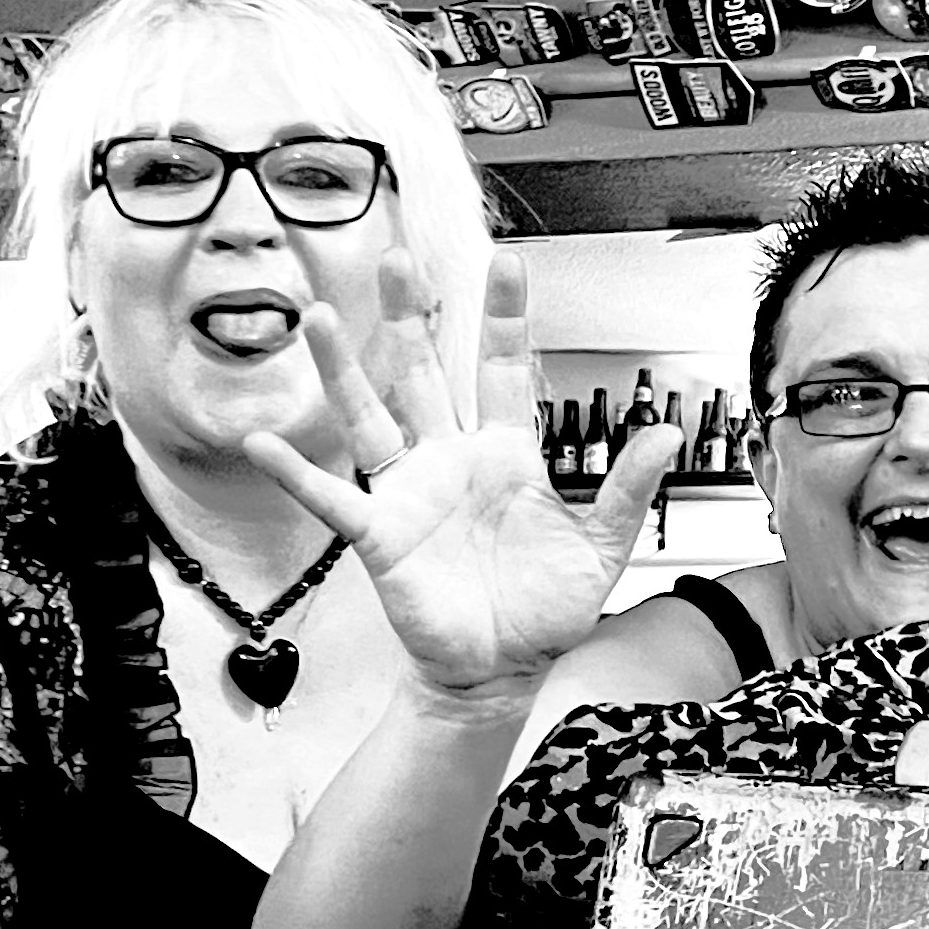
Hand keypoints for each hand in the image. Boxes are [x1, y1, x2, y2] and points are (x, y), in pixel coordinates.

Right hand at [240, 250, 677, 702]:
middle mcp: (452, 460)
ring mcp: (411, 493)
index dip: (503, 320)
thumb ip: (628, 487)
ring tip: (321, 319)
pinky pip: (332, 498)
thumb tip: (666, 433)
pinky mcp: (381, 535)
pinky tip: (263, 445)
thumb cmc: (546, 608)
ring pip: (370, 417)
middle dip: (413, 318)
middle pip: (424, 374)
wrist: (505, 668)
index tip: (507, 264)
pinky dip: (296, 473)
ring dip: (343, 370)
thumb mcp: (602, 544)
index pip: (502, 371)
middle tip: (399, 261)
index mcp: (507, 454)